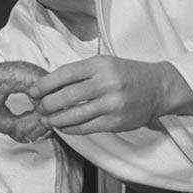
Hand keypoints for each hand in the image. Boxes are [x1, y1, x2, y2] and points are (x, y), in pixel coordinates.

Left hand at [30, 55, 192, 133]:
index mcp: (101, 65)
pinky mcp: (115, 122)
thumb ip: (80, 73)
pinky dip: (70, 128)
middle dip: (47, 104)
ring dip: (55, 119)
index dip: (45, 84)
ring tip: (46, 119)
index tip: (33, 91)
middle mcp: (106, 83)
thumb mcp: (105, 63)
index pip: (65, 74)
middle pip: (66, 96)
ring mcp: (111, 104)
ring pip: (73, 115)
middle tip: (39, 107)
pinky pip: (85, 128)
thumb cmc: (128, 74)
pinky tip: (63, 125)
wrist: (159, 88)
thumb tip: (49, 86)